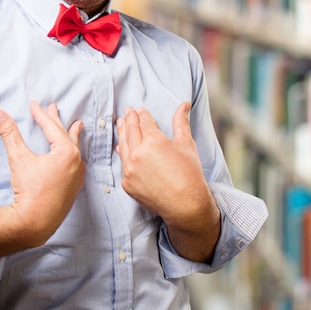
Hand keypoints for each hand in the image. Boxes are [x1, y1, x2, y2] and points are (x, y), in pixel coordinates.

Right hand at [0, 101, 84, 262]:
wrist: (34, 223)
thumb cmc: (28, 190)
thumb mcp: (18, 158)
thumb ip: (9, 133)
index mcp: (66, 152)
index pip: (51, 127)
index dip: (40, 115)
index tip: (33, 105)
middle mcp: (76, 162)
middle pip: (65, 135)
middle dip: (57, 121)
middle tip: (54, 107)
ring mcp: (77, 176)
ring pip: (74, 149)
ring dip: (71, 136)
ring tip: (76, 126)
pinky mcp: (74, 187)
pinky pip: (76, 164)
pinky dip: (72, 154)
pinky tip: (72, 155)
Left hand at [116, 103, 219, 262]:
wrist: (185, 206)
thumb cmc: (190, 174)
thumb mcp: (186, 144)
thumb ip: (181, 122)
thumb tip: (184, 104)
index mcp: (153, 141)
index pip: (144, 122)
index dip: (142, 114)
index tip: (140, 110)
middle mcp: (138, 153)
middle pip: (130, 130)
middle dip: (129, 119)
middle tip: (127, 112)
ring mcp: (130, 168)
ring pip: (123, 145)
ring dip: (122, 133)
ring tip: (120, 124)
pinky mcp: (127, 182)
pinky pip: (122, 163)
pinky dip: (122, 153)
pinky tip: (121, 147)